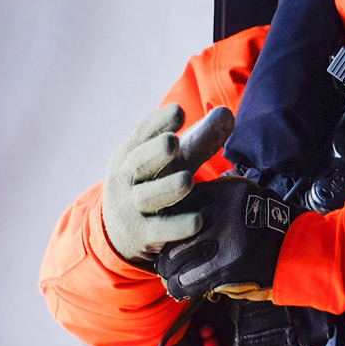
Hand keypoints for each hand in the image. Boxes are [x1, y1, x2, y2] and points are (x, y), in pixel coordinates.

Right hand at [100, 105, 234, 264]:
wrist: (118, 233)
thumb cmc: (154, 183)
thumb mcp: (172, 161)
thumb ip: (200, 139)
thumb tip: (226, 113)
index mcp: (131, 153)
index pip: (141, 133)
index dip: (158, 122)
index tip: (178, 111)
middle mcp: (127, 178)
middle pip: (137, 162)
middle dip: (154, 151)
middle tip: (173, 142)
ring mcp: (133, 207)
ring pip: (148, 196)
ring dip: (167, 188)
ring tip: (186, 180)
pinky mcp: (144, 234)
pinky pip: (160, 230)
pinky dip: (178, 226)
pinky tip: (199, 221)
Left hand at [155, 176, 293, 301]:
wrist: (300, 249)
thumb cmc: (273, 224)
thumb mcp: (250, 195)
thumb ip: (222, 193)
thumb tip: (197, 193)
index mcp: (227, 192)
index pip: (181, 204)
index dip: (171, 221)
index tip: (169, 232)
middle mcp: (222, 212)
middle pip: (173, 230)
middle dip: (165, 249)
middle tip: (165, 260)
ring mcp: (223, 240)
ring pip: (175, 257)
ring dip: (169, 270)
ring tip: (170, 275)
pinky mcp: (226, 267)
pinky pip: (188, 279)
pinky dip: (179, 286)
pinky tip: (179, 288)